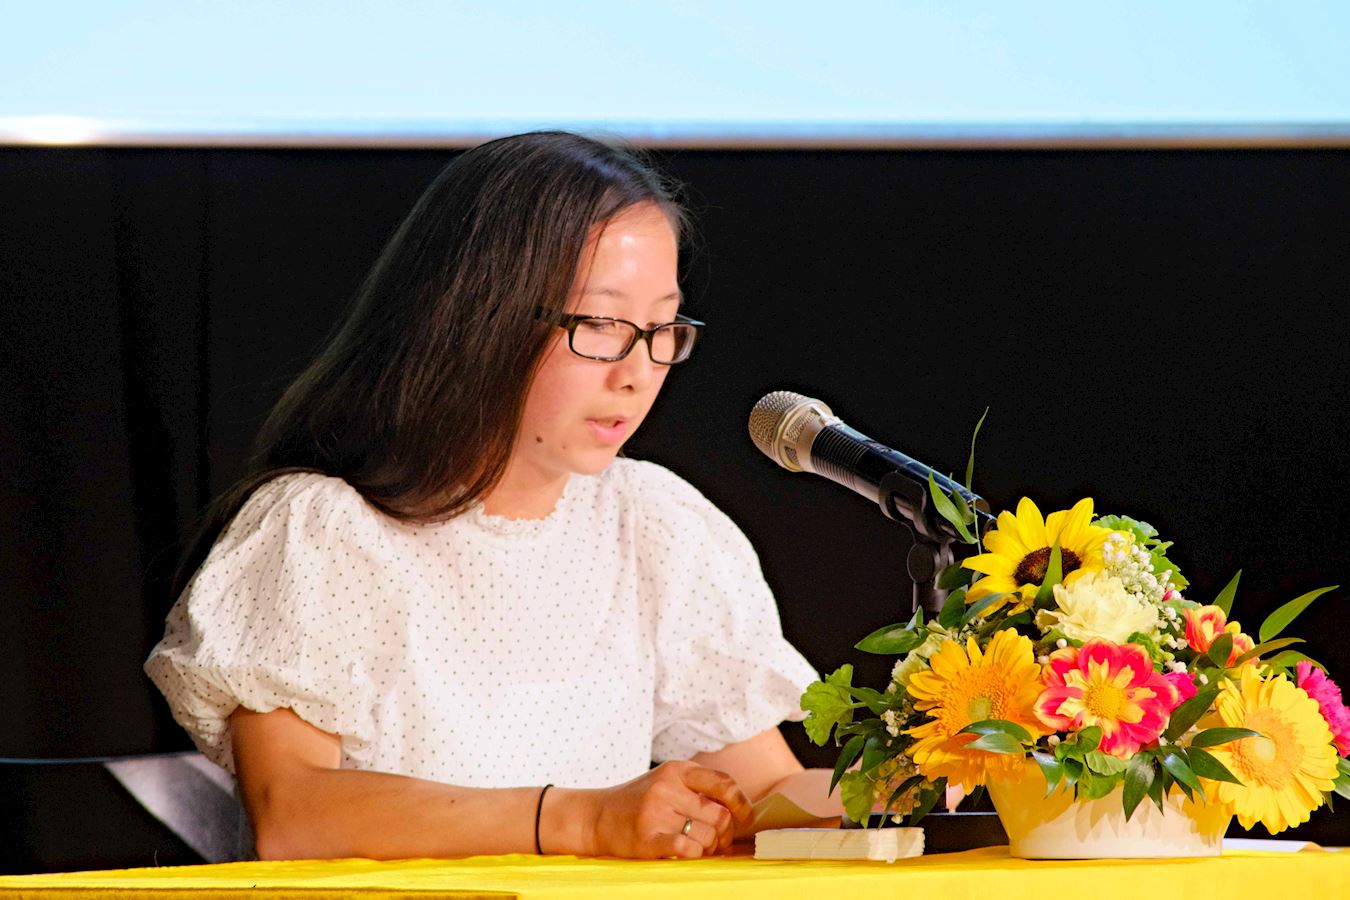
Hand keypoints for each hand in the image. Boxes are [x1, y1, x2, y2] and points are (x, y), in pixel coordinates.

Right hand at [582, 760, 752, 858]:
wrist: (597, 816)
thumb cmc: (638, 801)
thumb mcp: (667, 781)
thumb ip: (698, 788)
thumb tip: (737, 809)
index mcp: (677, 770)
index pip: (723, 784)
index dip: (741, 804)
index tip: (746, 818)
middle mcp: (667, 788)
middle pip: (719, 815)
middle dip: (724, 834)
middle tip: (716, 841)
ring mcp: (656, 812)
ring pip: (706, 836)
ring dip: (708, 847)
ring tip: (697, 847)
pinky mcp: (646, 838)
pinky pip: (687, 849)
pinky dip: (694, 854)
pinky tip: (686, 852)